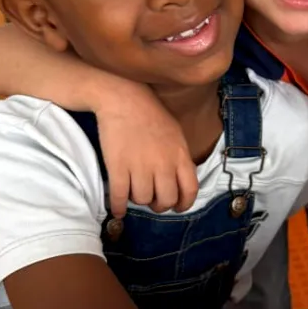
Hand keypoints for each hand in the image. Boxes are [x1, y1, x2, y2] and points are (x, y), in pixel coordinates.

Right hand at [95, 87, 197, 217]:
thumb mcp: (177, 135)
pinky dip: (118, 207)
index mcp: (180, 156)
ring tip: (134, 192)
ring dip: (139, 200)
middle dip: (160, 205)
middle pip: (166, 200)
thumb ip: (180, 159)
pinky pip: (119, 197)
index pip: (190, 190)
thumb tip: (180, 181)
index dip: (184, 204)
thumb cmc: (152, 114)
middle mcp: (163, 165)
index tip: (177, 207)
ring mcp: (140, 167)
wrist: (124, 98)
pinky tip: (117, 210)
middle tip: (153, 199)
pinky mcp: (117, 167)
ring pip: (143, 200)